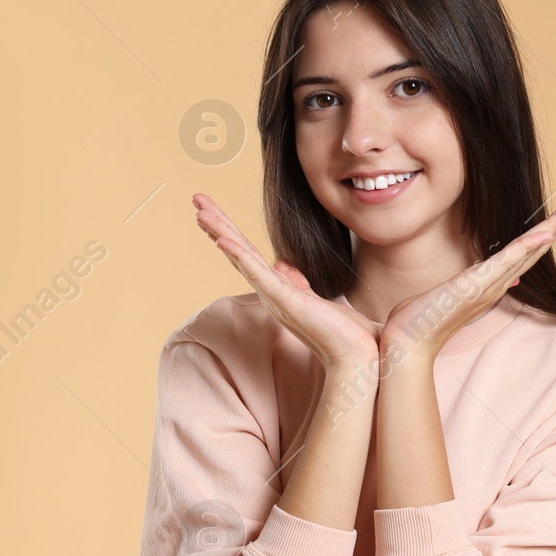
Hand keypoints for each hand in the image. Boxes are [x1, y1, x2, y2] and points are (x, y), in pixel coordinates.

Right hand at [192, 194, 380, 367]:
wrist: (359, 357)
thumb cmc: (344, 333)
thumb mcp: (317, 299)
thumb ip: (298, 282)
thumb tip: (284, 264)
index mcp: (278, 290)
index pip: (248, 254)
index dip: (229, 231)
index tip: (210, 211)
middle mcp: (271, 293)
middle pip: (238, 250)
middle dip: (217, 223)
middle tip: (196, 199)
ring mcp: (275, 297)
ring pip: (241, 258)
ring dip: (220, 233)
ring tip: (199, 211)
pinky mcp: (285, 301)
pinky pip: (257, 274)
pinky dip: (240, 255)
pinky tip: (223, 239)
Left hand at [378, 191, 555, 362]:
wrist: (407, 342)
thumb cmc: (422, 318)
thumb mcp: (457, 294)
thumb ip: (481, 283)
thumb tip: (510, 279)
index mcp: (493, 281)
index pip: (528, 249)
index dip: (550, 229)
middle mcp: (498, 283)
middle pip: (538, 246)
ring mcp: (489, 285)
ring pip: (529, 250)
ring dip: (555, 228)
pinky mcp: (475, 286)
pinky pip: (506, 263)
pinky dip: (525, 248)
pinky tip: (543, 233)